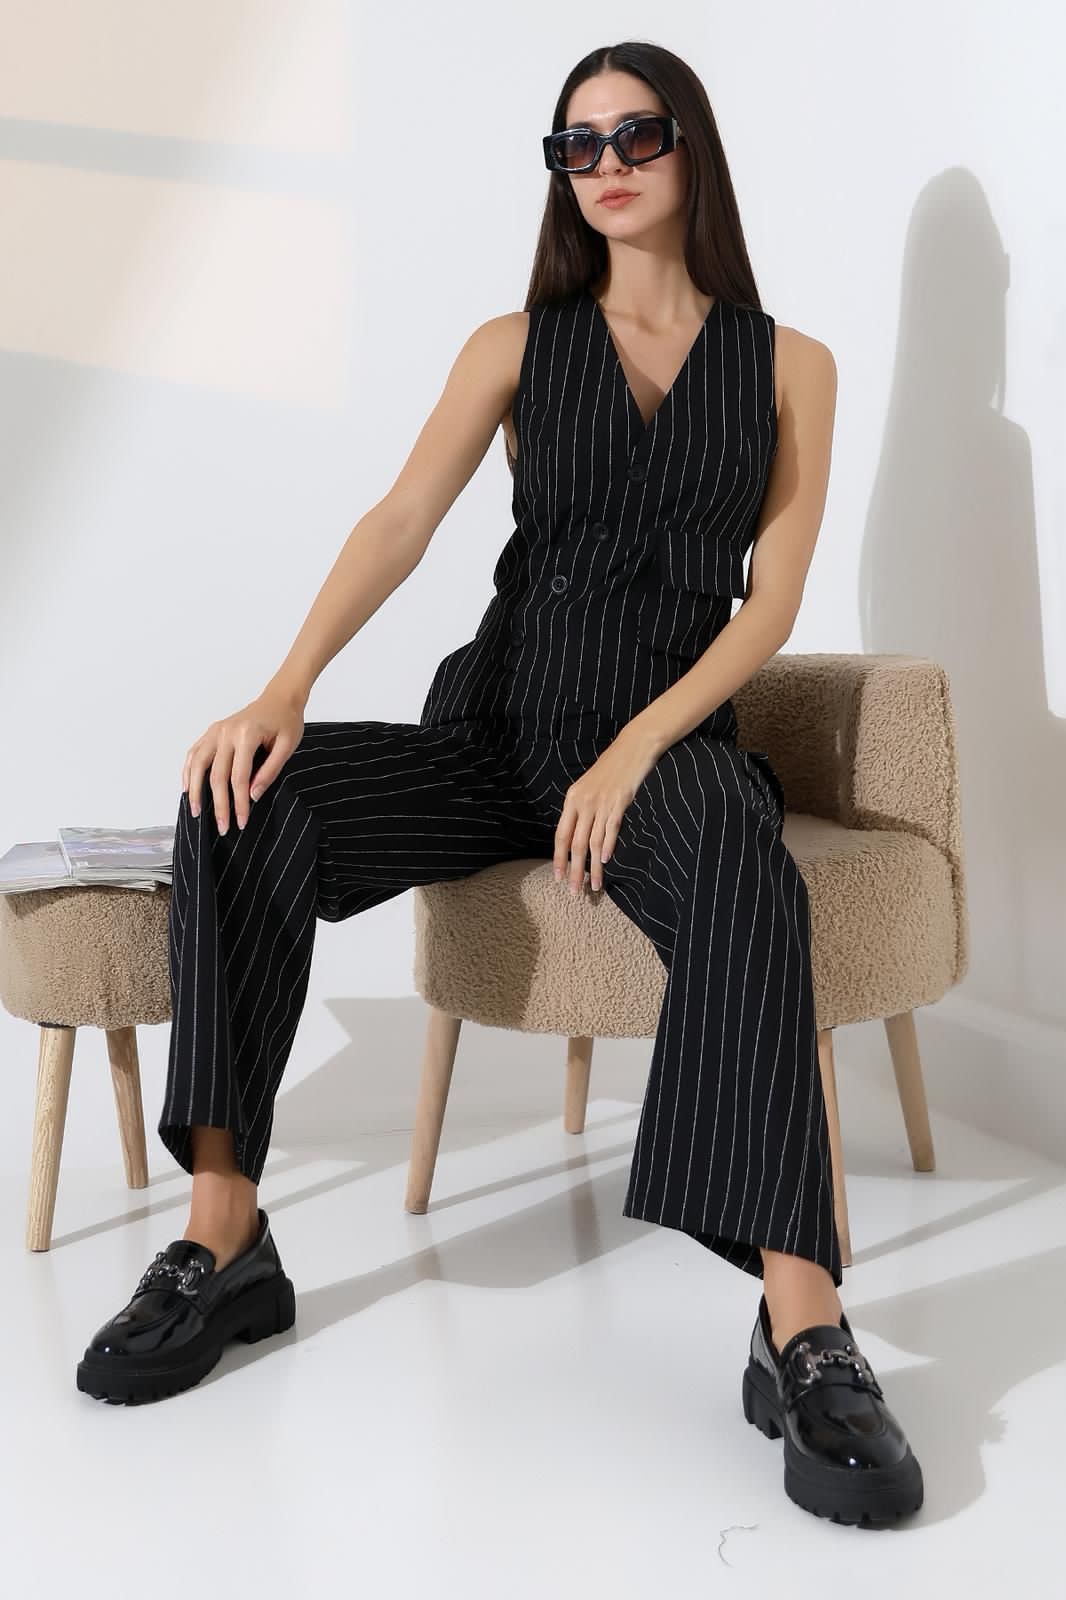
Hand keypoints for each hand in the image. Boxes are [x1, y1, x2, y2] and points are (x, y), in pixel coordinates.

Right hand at [181, 684, 306, 833]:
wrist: (279, 698)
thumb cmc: (286, 722)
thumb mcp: (287, 746)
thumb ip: (270, 771)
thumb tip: (253, 795)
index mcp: (246, 734)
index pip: (239, 778)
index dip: (239, 803)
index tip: (241, 822)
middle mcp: (226, 732)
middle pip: (216, 775)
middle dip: (218, 805)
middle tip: (222, 827)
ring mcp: (215, 731)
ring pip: (197, 764)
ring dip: (195, 790)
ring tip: (196, 812)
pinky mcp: (211, 731)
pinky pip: (194, 753)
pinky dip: (187, 771)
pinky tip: (187, 788)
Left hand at [553, 725, 661, 893]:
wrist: (633, 747)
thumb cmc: (612, 768)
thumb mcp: (589, 786)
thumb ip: (582, 809)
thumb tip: (577, 834)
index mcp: (572, 799)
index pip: (561, 835)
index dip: (558, 859)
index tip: (558, 878)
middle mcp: (583, 802)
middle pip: (575, 844)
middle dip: (574, 871)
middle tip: (574, 891)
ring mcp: (601, 802)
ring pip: (593, 842)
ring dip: (594, 867)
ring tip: (595, 886)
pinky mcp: (619, 801)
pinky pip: (611, 828)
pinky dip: (608, 845)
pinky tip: (605, 860)